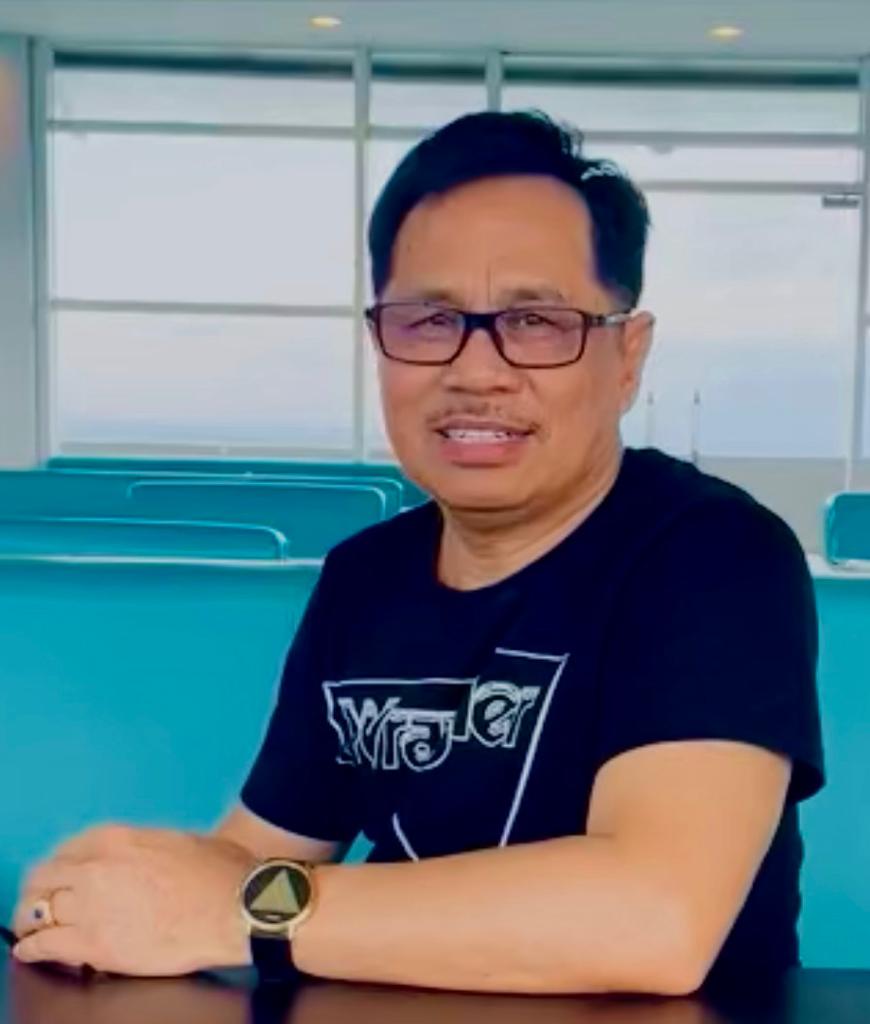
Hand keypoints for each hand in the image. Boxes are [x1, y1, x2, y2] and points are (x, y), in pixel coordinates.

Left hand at [12, 824, 257, 975]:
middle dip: (38, 891)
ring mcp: (91, 905)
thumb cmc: (219, 873)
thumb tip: (133, 865)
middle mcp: (95, 865)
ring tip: (31, 928)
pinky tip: (32, 950)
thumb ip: (142, 849)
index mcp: (116, 838)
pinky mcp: (93, 943)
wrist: (235, 906)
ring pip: (35, 910)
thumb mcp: (175, 841)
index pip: (66, 849)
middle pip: (43, 877)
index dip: (59, 867)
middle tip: (39, 903)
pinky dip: (32, 948)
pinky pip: (43, 945)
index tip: (60, 878)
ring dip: (30, 919)